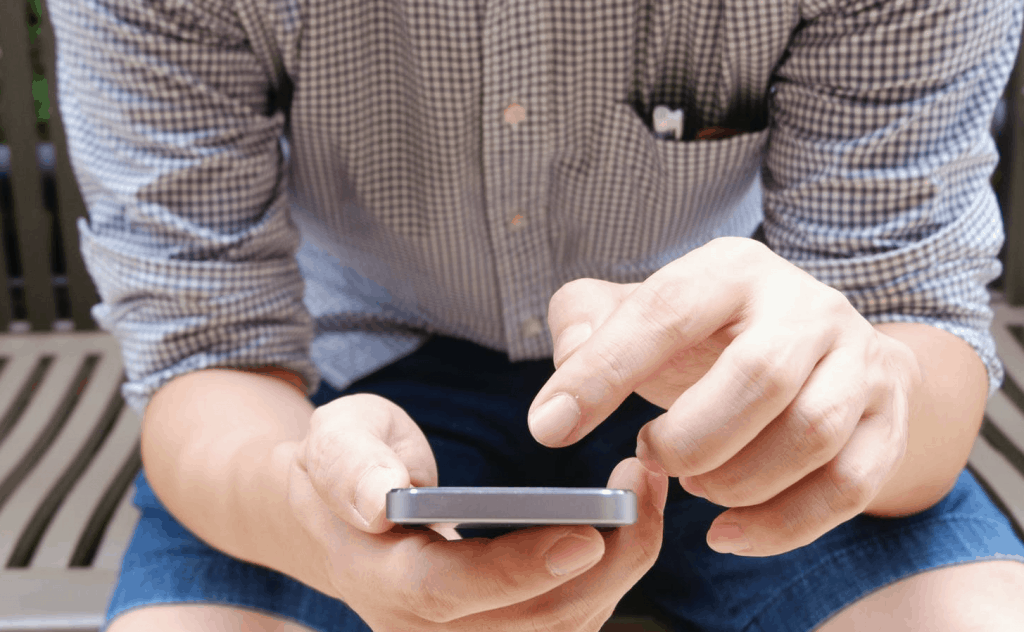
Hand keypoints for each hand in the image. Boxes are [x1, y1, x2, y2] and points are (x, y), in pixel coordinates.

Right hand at [286, 392, 669, 630]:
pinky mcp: (503, 630)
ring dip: (622, 566)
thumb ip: (350, 464)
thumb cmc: (349, 466)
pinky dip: (612, 573)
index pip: (450, 591)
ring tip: (648, 490)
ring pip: (563, 627)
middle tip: (643, 484)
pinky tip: (634, 519)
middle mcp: (425, 629)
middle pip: (530, 622)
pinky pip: (570, 618)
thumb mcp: (335, 440)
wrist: (346, 518)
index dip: (519, 571)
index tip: (589, 535)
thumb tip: (378, 500)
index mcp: (380, 579)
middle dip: (604, 561)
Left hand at [528, 236, 921, 556]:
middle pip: (758, 376)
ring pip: (811, 434)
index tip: (548, 427)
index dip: (602, 372)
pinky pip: (849, 485)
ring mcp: (857, 360)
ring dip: (736, 480)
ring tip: (695, 482)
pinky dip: (783, 526)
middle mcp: (805, 305)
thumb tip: (570, 364)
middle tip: (651, 455)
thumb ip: (586, 321)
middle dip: (690, 437)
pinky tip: (729, 533)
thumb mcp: (640, 310)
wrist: (818, 349)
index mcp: (732, 269)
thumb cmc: (707, 336)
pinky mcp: (887, 418)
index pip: (664, 313)